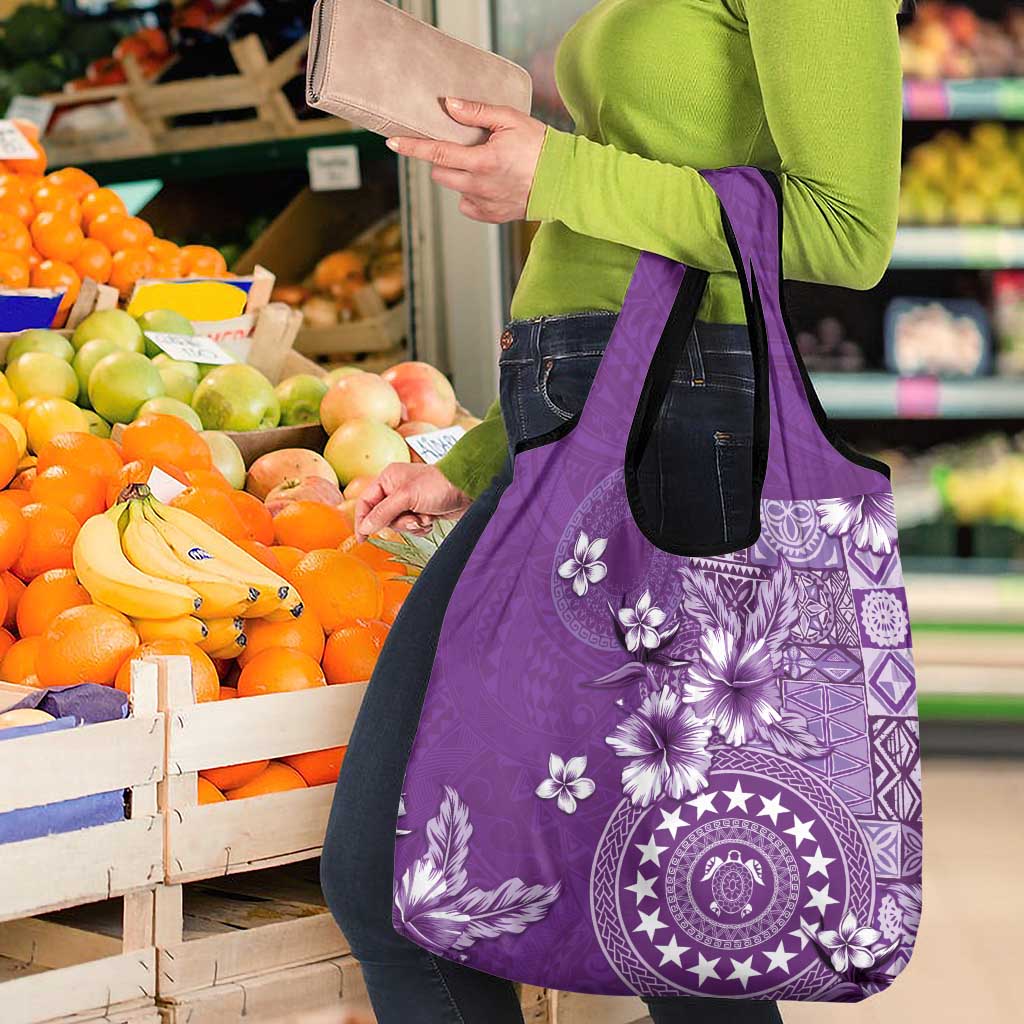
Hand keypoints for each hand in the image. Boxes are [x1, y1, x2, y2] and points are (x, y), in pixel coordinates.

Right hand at [354, 463, 471, 538]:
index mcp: (388, 479)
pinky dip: (421, 527)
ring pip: (398, 524)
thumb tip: (365, 527)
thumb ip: (383, 512)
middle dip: (399, 522)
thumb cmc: (438, 485)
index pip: (365, 502)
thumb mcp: (406, 497)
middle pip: (382, 517)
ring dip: (412, 525)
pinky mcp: (421, 511)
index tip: (362, 538)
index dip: (362, 520)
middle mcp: (396, 489)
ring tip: (425, 517)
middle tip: (413, 519)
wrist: (468, 489)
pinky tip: (431, 519)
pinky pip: (412, 527)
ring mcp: (409, 501)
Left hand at [386, 97, 546, 222]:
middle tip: (460, 147)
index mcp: (482, 161)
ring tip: (481, 164)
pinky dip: (471, 193)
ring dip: (458, 175)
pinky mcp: (491, 216)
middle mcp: (479, 186)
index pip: (437, 153)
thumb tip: (448, 105)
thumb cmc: (540, 146)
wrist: (564, 181)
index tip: (393, 143)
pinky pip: (467, 204)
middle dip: (442, 159)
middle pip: (440, 173)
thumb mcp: (510, 119)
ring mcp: (484, 204)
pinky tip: (488, 183)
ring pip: (454, 188)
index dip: (412, 147)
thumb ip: (476, 112)